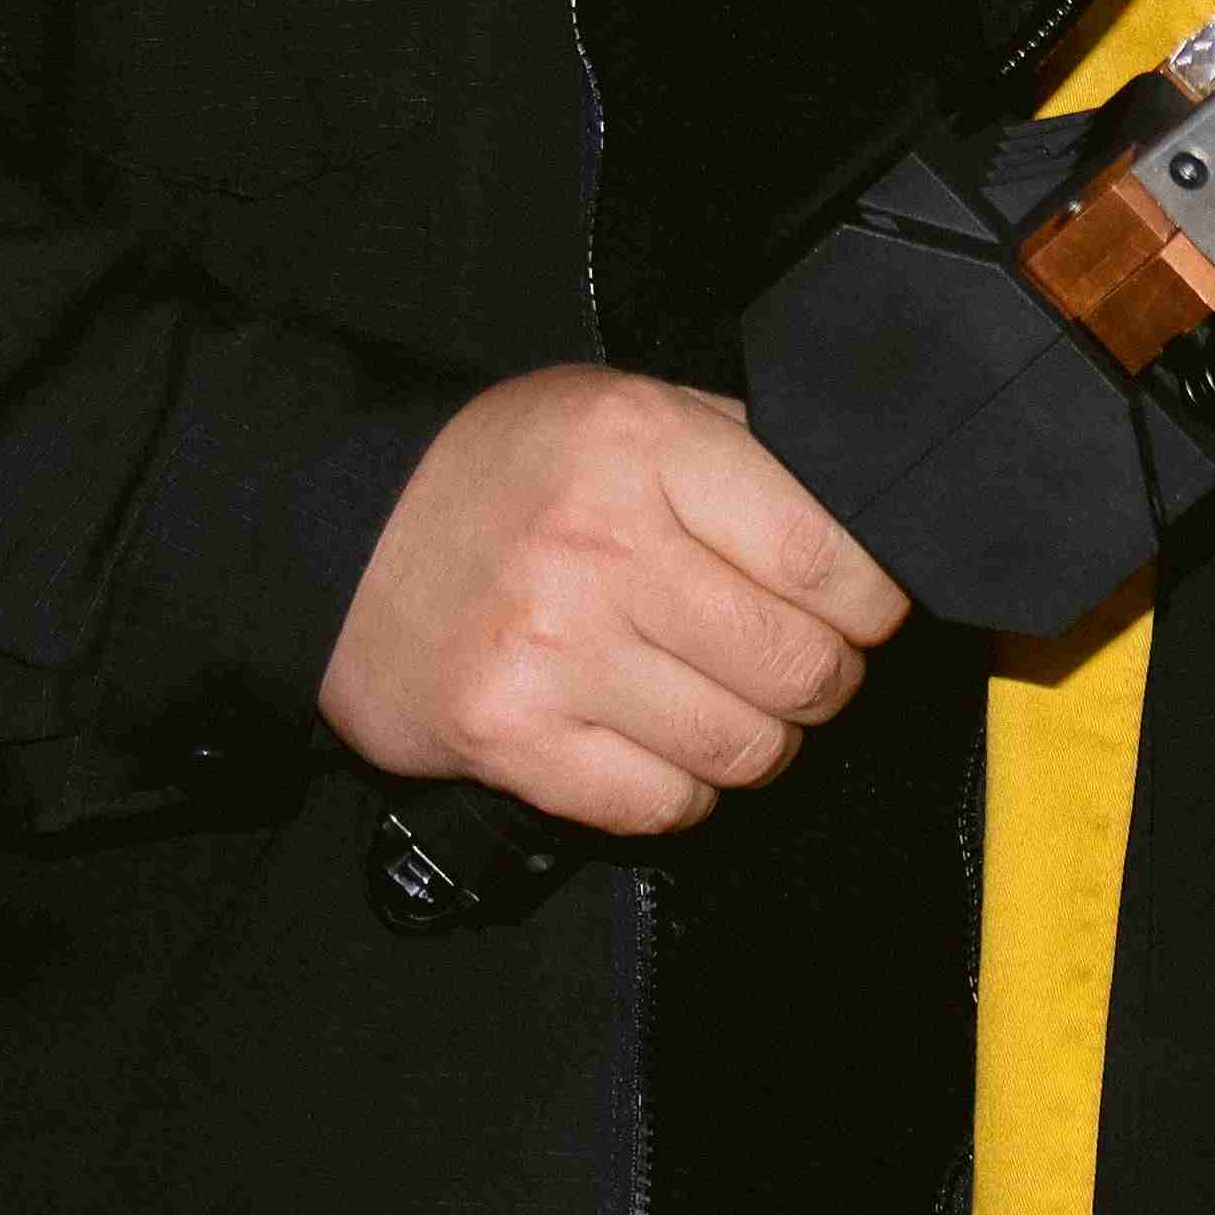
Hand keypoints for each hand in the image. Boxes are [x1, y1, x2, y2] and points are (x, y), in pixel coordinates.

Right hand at [321, 364, 910, 836]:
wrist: (343, 538)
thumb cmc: (504, 476)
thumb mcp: (624, 411)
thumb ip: (739, 456)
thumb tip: (862, 522)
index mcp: (641, 445)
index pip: (822, 552)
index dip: (871, 600)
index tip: (866, 610)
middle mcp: (599, 546)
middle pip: (798, 662)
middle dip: (824, 679)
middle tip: (798, 664)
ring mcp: (551, 649)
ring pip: (742, 746)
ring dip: (759, 741)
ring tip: (728, 705)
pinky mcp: (510, 737)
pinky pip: (662, 804)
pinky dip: (683, 791)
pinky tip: (658, 746)